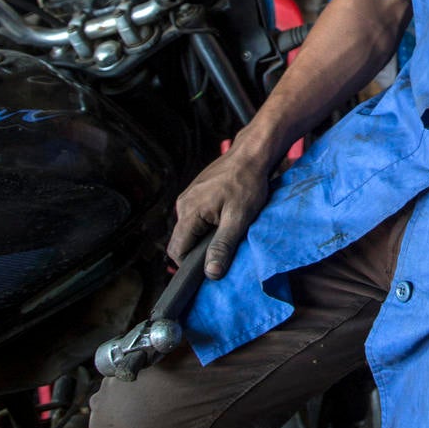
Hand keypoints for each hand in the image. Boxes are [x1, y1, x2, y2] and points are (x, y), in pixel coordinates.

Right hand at [168, 145, 269, 279]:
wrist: (252, 154)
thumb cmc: (247, 183)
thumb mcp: (238, 218)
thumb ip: (222, 246)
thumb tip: (211, 273)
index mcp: (188, 212)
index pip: (176, 251)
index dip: (190, 265)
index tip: (211, 268)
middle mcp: (183, 204)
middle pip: (182, 241)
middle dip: (200, 251)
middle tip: (224, 250)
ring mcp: (189, 197)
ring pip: (190, 229)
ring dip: (206, 236)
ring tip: (228, 230)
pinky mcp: (197, 192)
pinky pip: (196, 216)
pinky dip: (208, 224)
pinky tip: (226, 218)